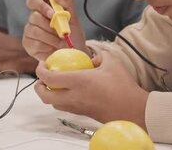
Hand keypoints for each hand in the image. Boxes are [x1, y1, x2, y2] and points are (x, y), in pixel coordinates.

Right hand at [23, 0, 89, 60]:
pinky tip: (52, 48)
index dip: (41, 6)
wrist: (73, 53)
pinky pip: (34, 43)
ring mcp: (29, 31)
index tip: (52, 13)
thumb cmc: (73, 34)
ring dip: (51, 38)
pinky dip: (47, 46)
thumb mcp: (74, 18)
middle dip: (50, 26)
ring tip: (60, 42)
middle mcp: (34, 18)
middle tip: (61, 32)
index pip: (32, 1)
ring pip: (35, 31)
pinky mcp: (28, 44)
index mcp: (44, 9)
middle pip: (34, 17)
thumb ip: (67, 2)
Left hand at [34, 51, 148, 128]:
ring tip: (54, 84)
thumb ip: (99, 56)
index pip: (49, 78)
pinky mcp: (83, 114)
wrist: (132, 110)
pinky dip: (61, 99)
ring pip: (54, 104)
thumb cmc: (123, 87)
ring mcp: (77, 107)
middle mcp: (74, 96)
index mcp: (78, 82)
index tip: (42, 63)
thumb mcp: (111, 63)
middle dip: (38, 87)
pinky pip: (65, 107)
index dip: (40, 70)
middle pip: (45, 96)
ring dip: (49, 94)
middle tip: (42, 77)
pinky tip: (70, 91)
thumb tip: (92, 57)